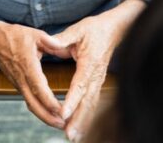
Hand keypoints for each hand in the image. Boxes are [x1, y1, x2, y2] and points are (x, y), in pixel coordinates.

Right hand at [0, 13, 67, 128]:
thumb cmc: (15, 36)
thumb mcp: (35, 34)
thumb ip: (50, 41)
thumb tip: (61, 45)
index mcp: (27, 65)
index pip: (38, 87)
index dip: (49, 100)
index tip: (60, 109)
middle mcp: (22, 78)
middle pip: (34, 103)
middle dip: (48, 116)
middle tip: (63, 124)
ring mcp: (19, 84)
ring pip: (31, 104)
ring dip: (44, 116)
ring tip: (59, 123)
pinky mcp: (19, 85)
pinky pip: (29, 101)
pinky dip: (39, 110)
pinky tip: (49, 114)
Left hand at [47, 0, 144, 141]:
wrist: (113, 30)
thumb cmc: (94, 29)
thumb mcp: (77, 30)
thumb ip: (62, 38)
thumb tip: (49, 42)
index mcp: (90, 63)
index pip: (79, 84)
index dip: (71, 100)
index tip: (63, 113)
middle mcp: (96, 75)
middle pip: (87, 101)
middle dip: (78, 119)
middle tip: (69, 134)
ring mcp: (99, 81)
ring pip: (91, 105)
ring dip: (83, 122)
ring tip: (74, 136)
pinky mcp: (98, 84)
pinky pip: (93, 103)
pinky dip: (87, 117)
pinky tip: (81, 129)